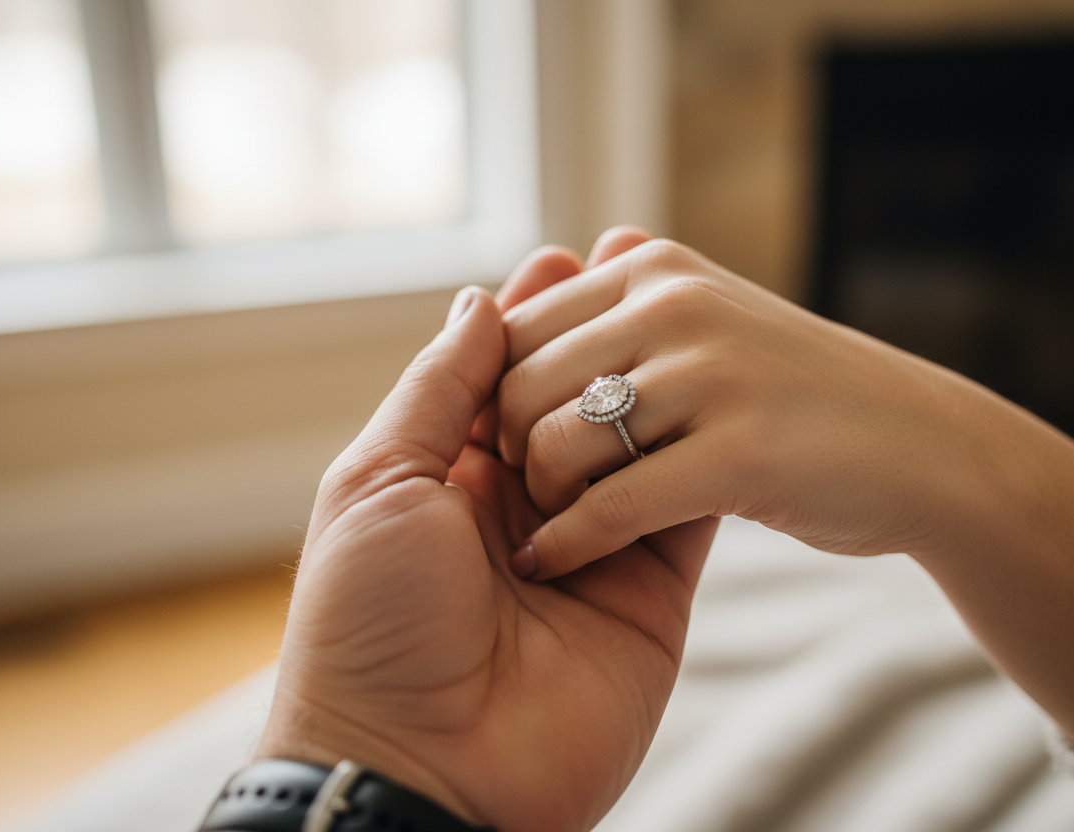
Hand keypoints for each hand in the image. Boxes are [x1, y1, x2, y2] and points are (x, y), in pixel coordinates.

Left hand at [257, 282, 718, 831]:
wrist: (426, 770)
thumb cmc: (375, 624)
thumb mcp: (380, 486)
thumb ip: (437, 391)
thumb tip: (483, 304)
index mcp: (448, 474)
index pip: (503, 370)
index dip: (533, 315)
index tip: (568, 254)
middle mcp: (521, 503)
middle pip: (575, 395)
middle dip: (587, 350)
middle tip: (606, 313)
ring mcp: (589, 548)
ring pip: (634, 443)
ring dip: (636, 403)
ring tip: (648, 370)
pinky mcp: (647, 594)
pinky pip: (677, 512)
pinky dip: (682, 469)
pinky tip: (698, 418)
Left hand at [496, 231, 1073, 765]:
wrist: (926, 453)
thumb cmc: (798, 400)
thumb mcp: (709, 323)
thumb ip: (619, 305)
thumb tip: (530, 271)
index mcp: (652, 268)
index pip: (510, 328)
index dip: (492, 398)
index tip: (508, 449)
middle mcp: (672, 305)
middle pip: (520, 385)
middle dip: (510, 449)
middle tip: (534, 493)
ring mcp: (711, 375)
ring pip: (557, 442)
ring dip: (539, 498)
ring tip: (554, 523)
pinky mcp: (742, 455)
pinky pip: (611, 506)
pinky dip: (567, 543)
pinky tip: (552, 564)